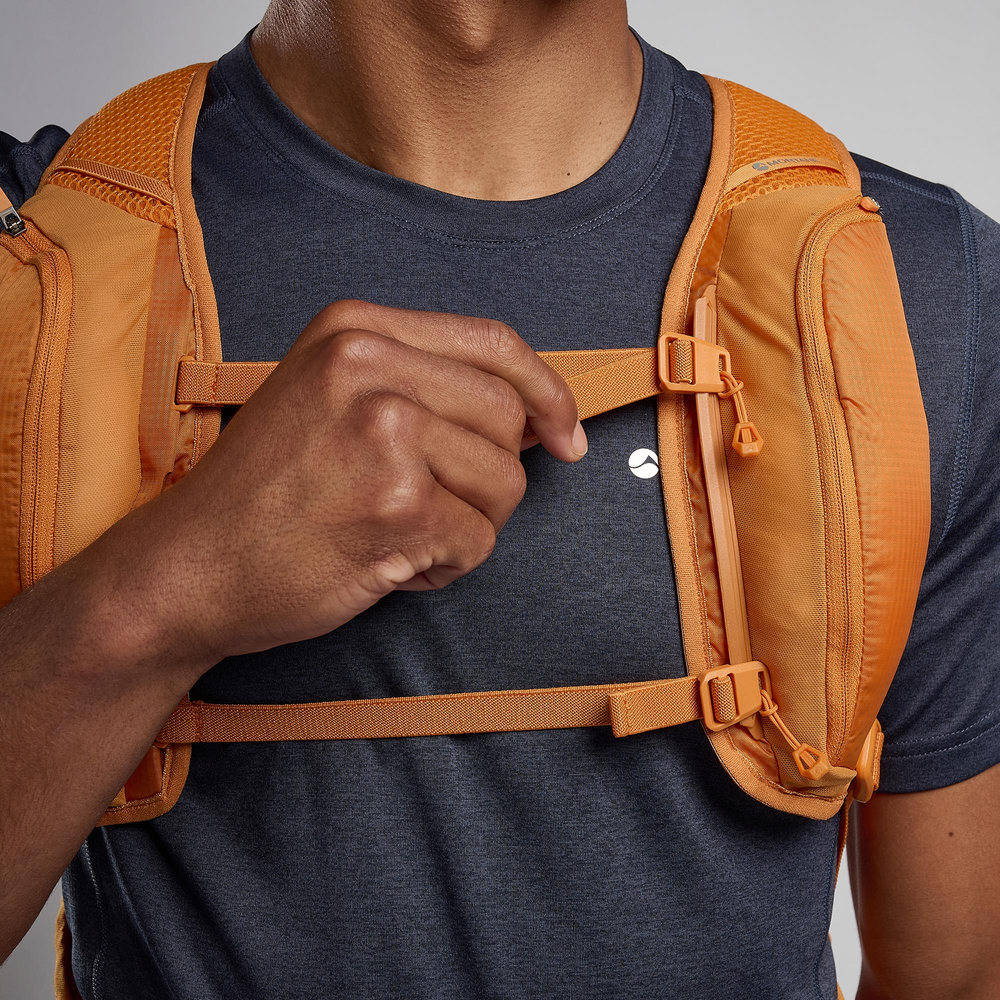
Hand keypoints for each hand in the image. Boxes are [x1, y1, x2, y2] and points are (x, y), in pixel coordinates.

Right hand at [119, 299, 585, 662]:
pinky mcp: (395, 502)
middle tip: (438, 507)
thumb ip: (419, 386)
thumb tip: (533, 416)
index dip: (546, 391)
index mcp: (355, 329)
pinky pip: (477, 540)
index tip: (565, 435)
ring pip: (505, 482)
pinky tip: (389, 564)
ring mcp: (382, 430)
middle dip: (493, 476)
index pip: (494, 342)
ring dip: (468, 524)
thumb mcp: (329, 400)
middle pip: (509, 417)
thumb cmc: (264, 495)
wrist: (187, 567)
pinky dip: (445, 566)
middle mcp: (368, 366)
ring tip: (401, 535)